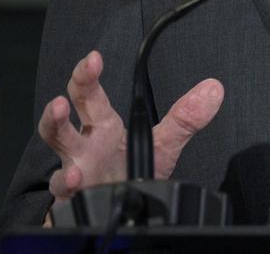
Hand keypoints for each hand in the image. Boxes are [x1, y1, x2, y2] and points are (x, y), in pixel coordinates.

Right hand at [37, 50, 223, 201]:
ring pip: (57, 160)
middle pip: (61, 124)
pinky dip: (67, 186)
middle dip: (57, 111)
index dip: (88, 75)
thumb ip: (185, 118)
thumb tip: (214, 89)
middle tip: (60, 102)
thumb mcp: (162, 144)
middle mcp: (83, 147)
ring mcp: (75, 173)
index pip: (89, 95)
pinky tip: (74, 179)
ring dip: (56, 141)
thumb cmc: (129, 171)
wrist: (117, 211)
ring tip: (64, 138)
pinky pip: (64, 194)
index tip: (93, 59)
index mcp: (101, 127)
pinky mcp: (74, 199)